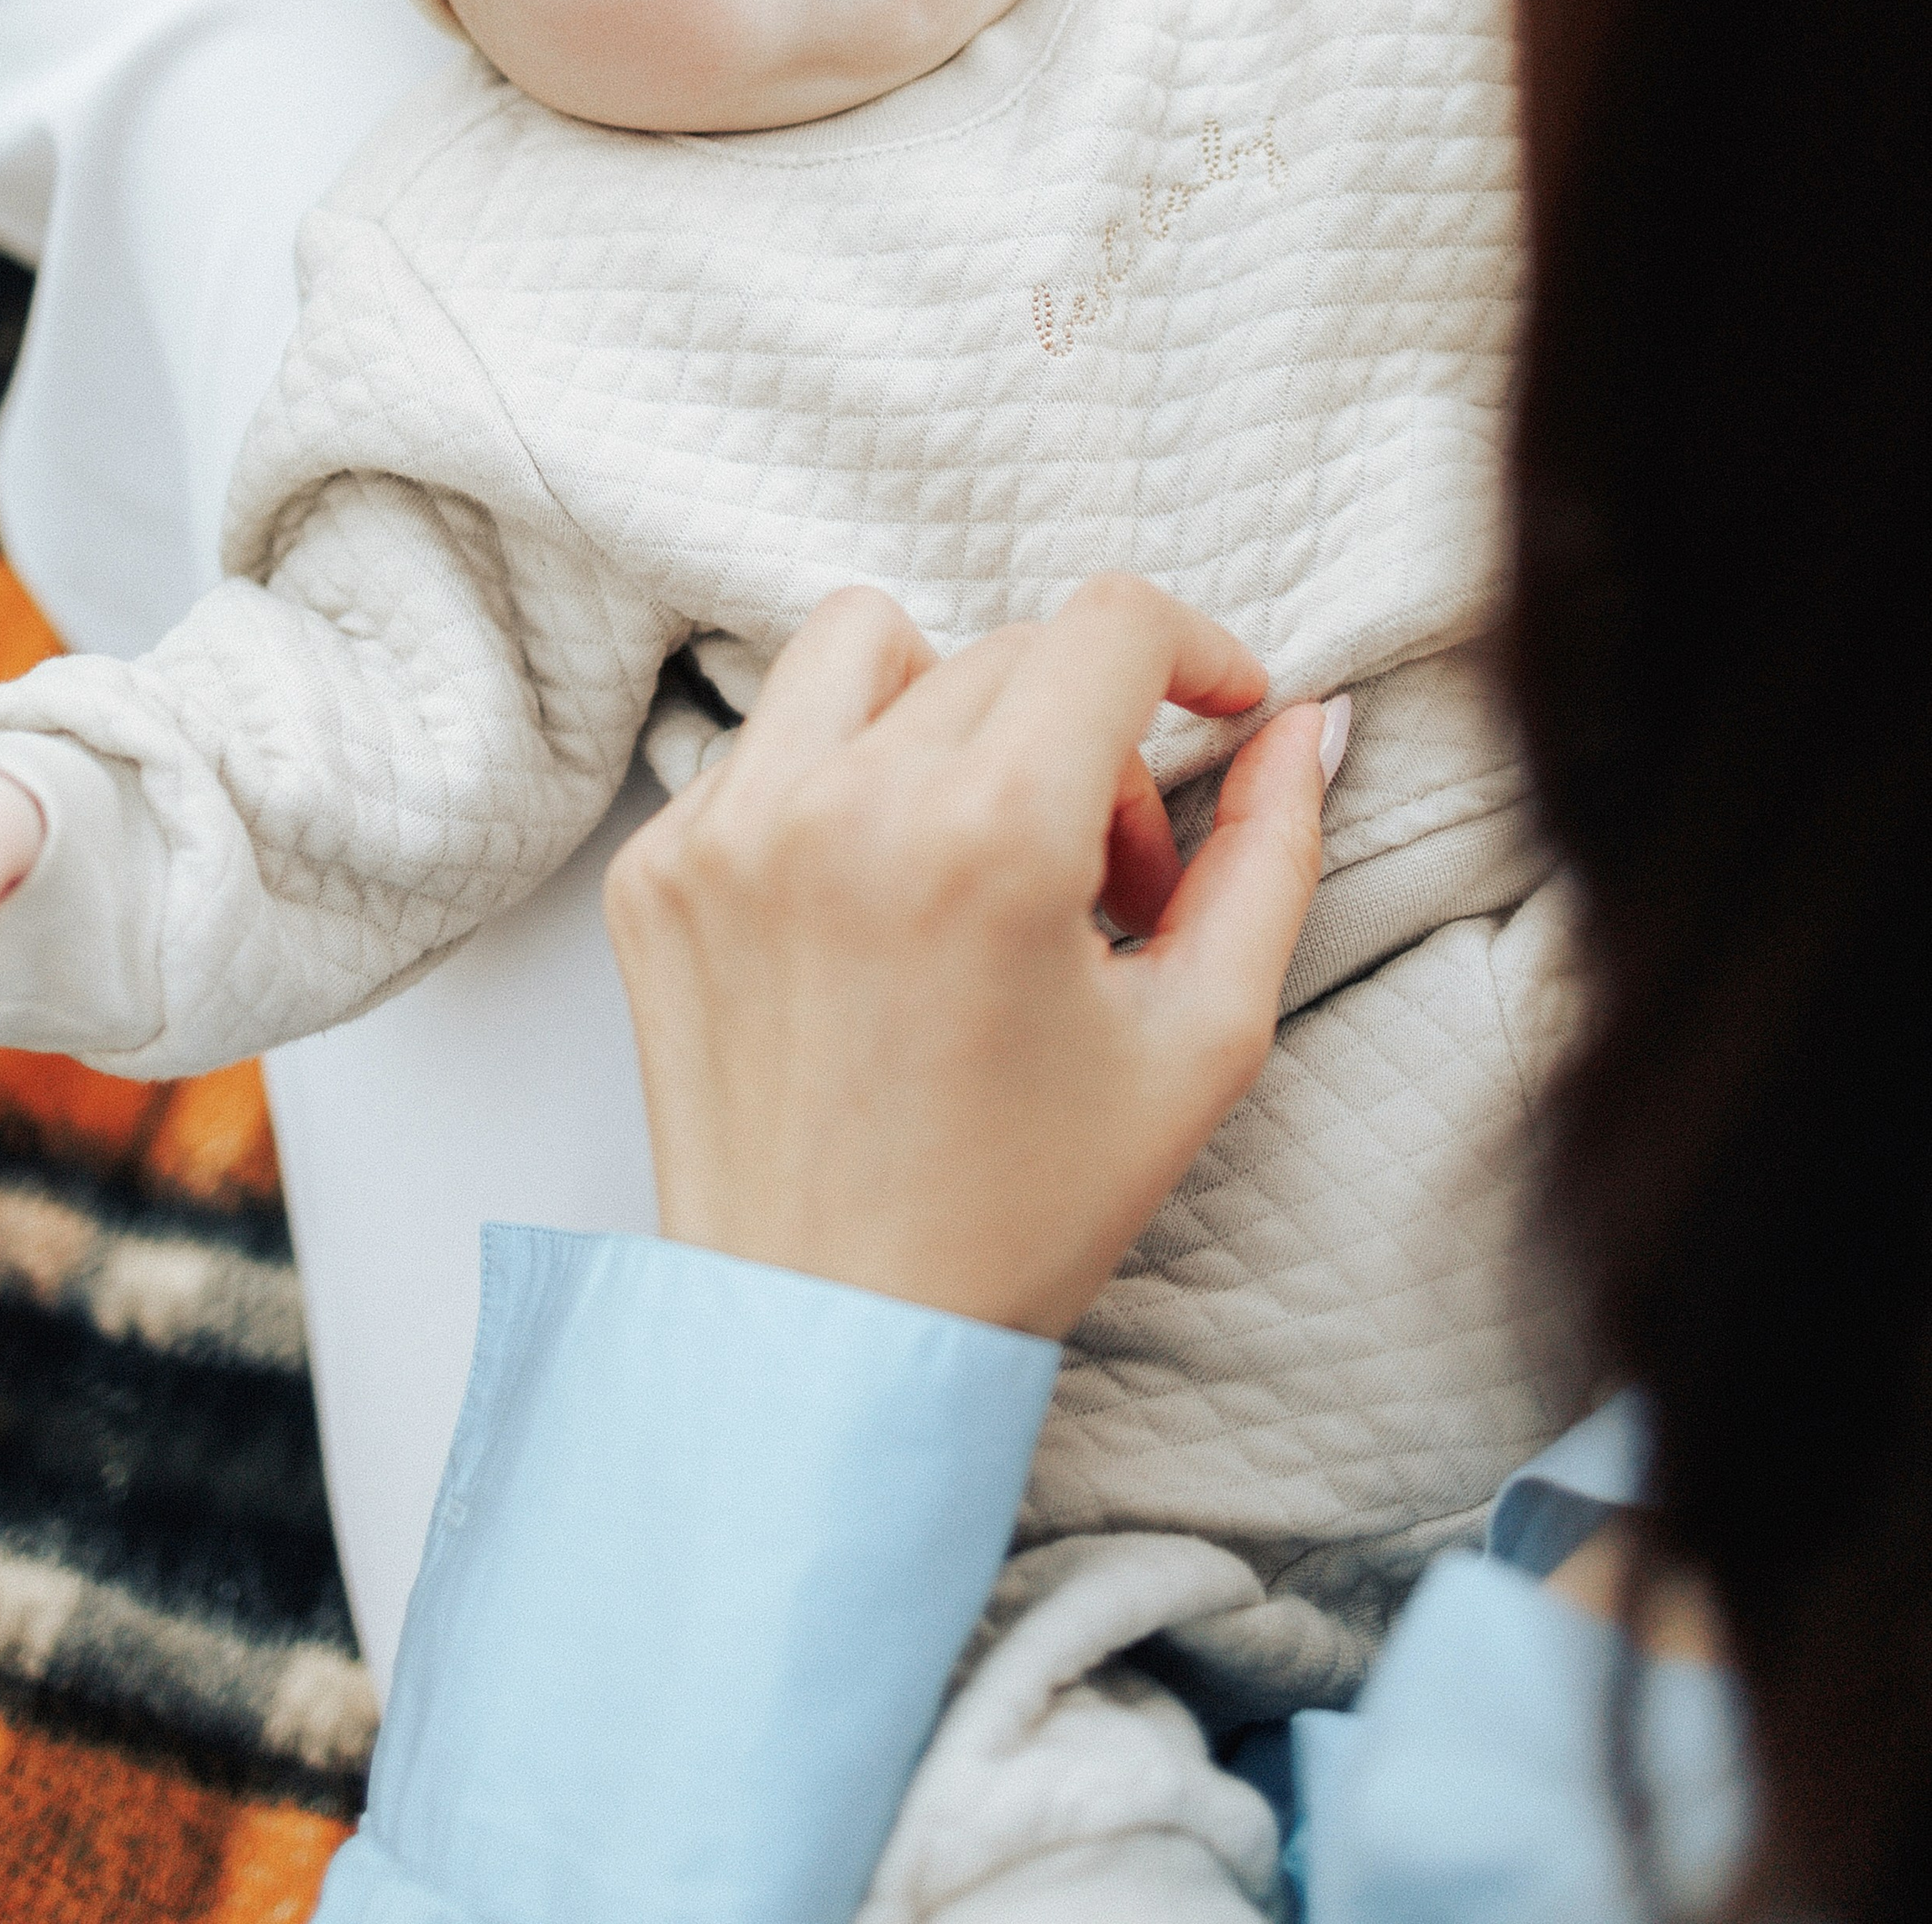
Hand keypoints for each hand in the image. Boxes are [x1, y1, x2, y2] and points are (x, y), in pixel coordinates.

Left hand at [605, 577, 1338, 1340]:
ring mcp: (728, 831)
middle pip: (1006, 653)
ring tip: (978, 851)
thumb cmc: (1024, 1210)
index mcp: (988, 838)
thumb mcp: (1201, 1040)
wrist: (828, 1341)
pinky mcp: (660, 870)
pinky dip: (839, 788)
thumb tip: (1306, 722)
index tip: (1221, 707)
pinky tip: (877, 913)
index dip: (1195, 649)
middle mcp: (841, 805)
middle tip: (1109, 892)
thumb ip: (1272, 854)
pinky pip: (767, 745)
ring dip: (948, 710)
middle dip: (1090, 745)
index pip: (1108, 626)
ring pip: (865, 648)